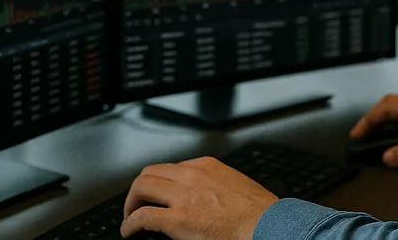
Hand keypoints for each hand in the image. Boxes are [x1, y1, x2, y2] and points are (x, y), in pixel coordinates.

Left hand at [121, 156, 278, 239]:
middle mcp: (191, 176)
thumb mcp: (236, 185)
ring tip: (130, 216)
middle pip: (150, 172)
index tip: (157, 194)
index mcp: (207, 166)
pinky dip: (130, 224)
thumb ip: (216, 185)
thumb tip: (205, 197)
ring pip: (141, 188)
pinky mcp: (178, 219)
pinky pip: (143, 217)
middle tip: (137, 203)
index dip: (160, 182)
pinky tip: (129, 231)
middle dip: (139, 189)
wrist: (267, 226)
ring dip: (131, 203)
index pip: (171, 167)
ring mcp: (183, 197)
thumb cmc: (260, 213)